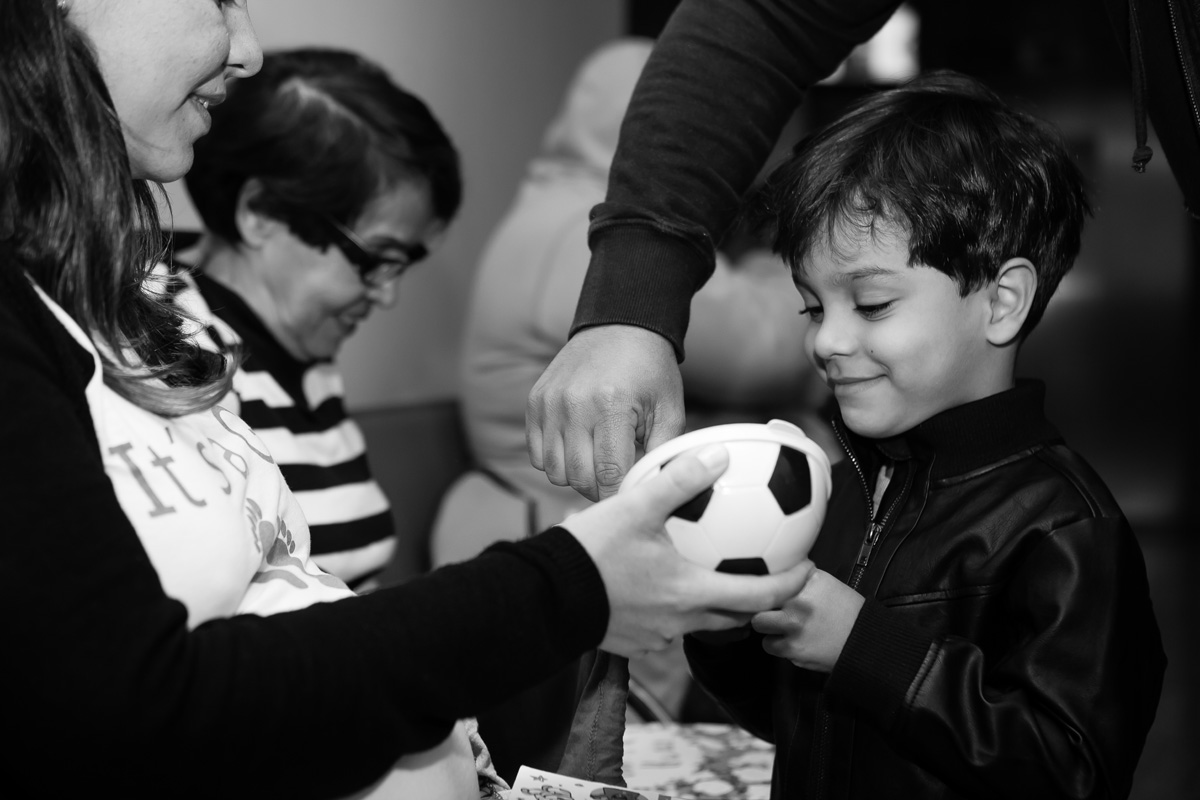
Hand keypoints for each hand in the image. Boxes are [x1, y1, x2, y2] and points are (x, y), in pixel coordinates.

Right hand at [526, 325, 683, 501]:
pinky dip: (556, 462)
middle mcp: (574, 404)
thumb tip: (656, 491)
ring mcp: (549, 403)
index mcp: (611, 405)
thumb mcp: (669, 410)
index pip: (609, 474)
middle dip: (600, 489)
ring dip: (576, 477)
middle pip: (579, 477)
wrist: (620, 327)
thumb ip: (663, 453)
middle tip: (617, 481)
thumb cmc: (650, 370)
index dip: (619, 496)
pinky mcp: (535, 402)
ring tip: (598, 465)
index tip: (630, 501)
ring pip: (554, 471)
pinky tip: (578, 450)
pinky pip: (537, 454)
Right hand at [561, 443, 814, 657]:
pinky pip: (666, 629)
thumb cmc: (590, 552)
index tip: (807, 569)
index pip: (759, 597)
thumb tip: (719, 454)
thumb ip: (679, 480)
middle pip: (734, 616)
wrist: (544, 596)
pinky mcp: (633, 644)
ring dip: (713, 604)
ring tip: (715, 576)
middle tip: (769, 574)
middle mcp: (680, 621)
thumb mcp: (635, 507)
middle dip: (757, 599)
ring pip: (699, 623)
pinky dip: (674, 610)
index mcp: (690, 592)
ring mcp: (656, 637)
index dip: (790, 585)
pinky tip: (661, 587)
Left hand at [751, 568, 864, 671]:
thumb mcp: (827, 583)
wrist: (864, 642)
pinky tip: (791, 639)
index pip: (774, 575)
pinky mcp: (792, 648)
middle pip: (761, 598)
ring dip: (768, 625)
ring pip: (759, 622)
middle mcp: (799, 601)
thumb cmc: (848, 613)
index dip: (769, 582)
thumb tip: (778, 574)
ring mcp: (794, 625)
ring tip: (783, 626)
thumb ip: (801, 577)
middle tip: (773, 608)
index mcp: (809, 581)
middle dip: (764, 604)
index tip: (768, 586)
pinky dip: (776, 644)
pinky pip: (768, 644)